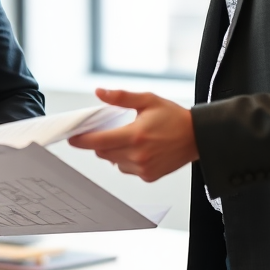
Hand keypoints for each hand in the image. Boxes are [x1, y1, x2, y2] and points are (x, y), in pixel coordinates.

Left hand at [68, 88, 197, 181]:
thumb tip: (100, 92)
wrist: (197, 137)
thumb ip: (120, 97)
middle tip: (108, 130)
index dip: (82, 140)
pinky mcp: (149, 176)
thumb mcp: (147, 100)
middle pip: (103, 152)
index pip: (99, 141)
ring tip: (130, 138)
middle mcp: (138, 155)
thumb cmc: (174, 117)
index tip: (72, 138)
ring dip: (114, 151)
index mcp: (135, 135)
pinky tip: (139, 149)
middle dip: (100, 142)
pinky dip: (126, 160)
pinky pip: (127, 169)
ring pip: (113, 162)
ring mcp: (143, 168)